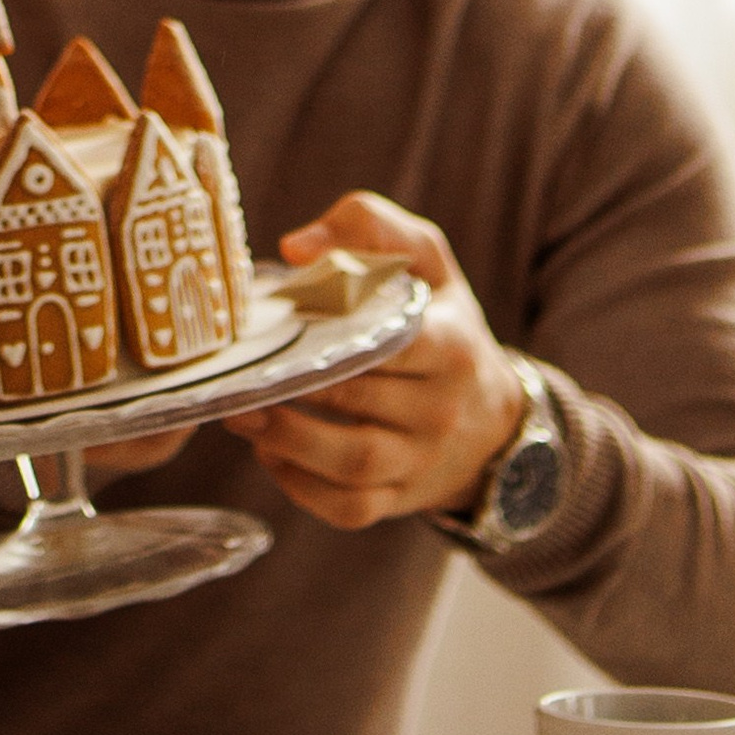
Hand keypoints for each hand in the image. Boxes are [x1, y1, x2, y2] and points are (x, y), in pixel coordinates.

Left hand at [221, 194, 526, 532]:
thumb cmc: (443, 325)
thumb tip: (296, 247)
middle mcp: (441, 410)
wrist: (494, 416)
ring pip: (354, 464)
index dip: (336, 338)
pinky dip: (302, 490)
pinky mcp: (400, 499)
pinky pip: (349, 507)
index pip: (395, 345)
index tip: (288, 322)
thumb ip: (370, 227)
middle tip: (241, 375)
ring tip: (242, 418)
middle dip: (295, 391)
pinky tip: (271, 456)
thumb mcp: (427, 264)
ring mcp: (421, 461)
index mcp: (450, 347)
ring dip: (289, 444)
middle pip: (361, 404)